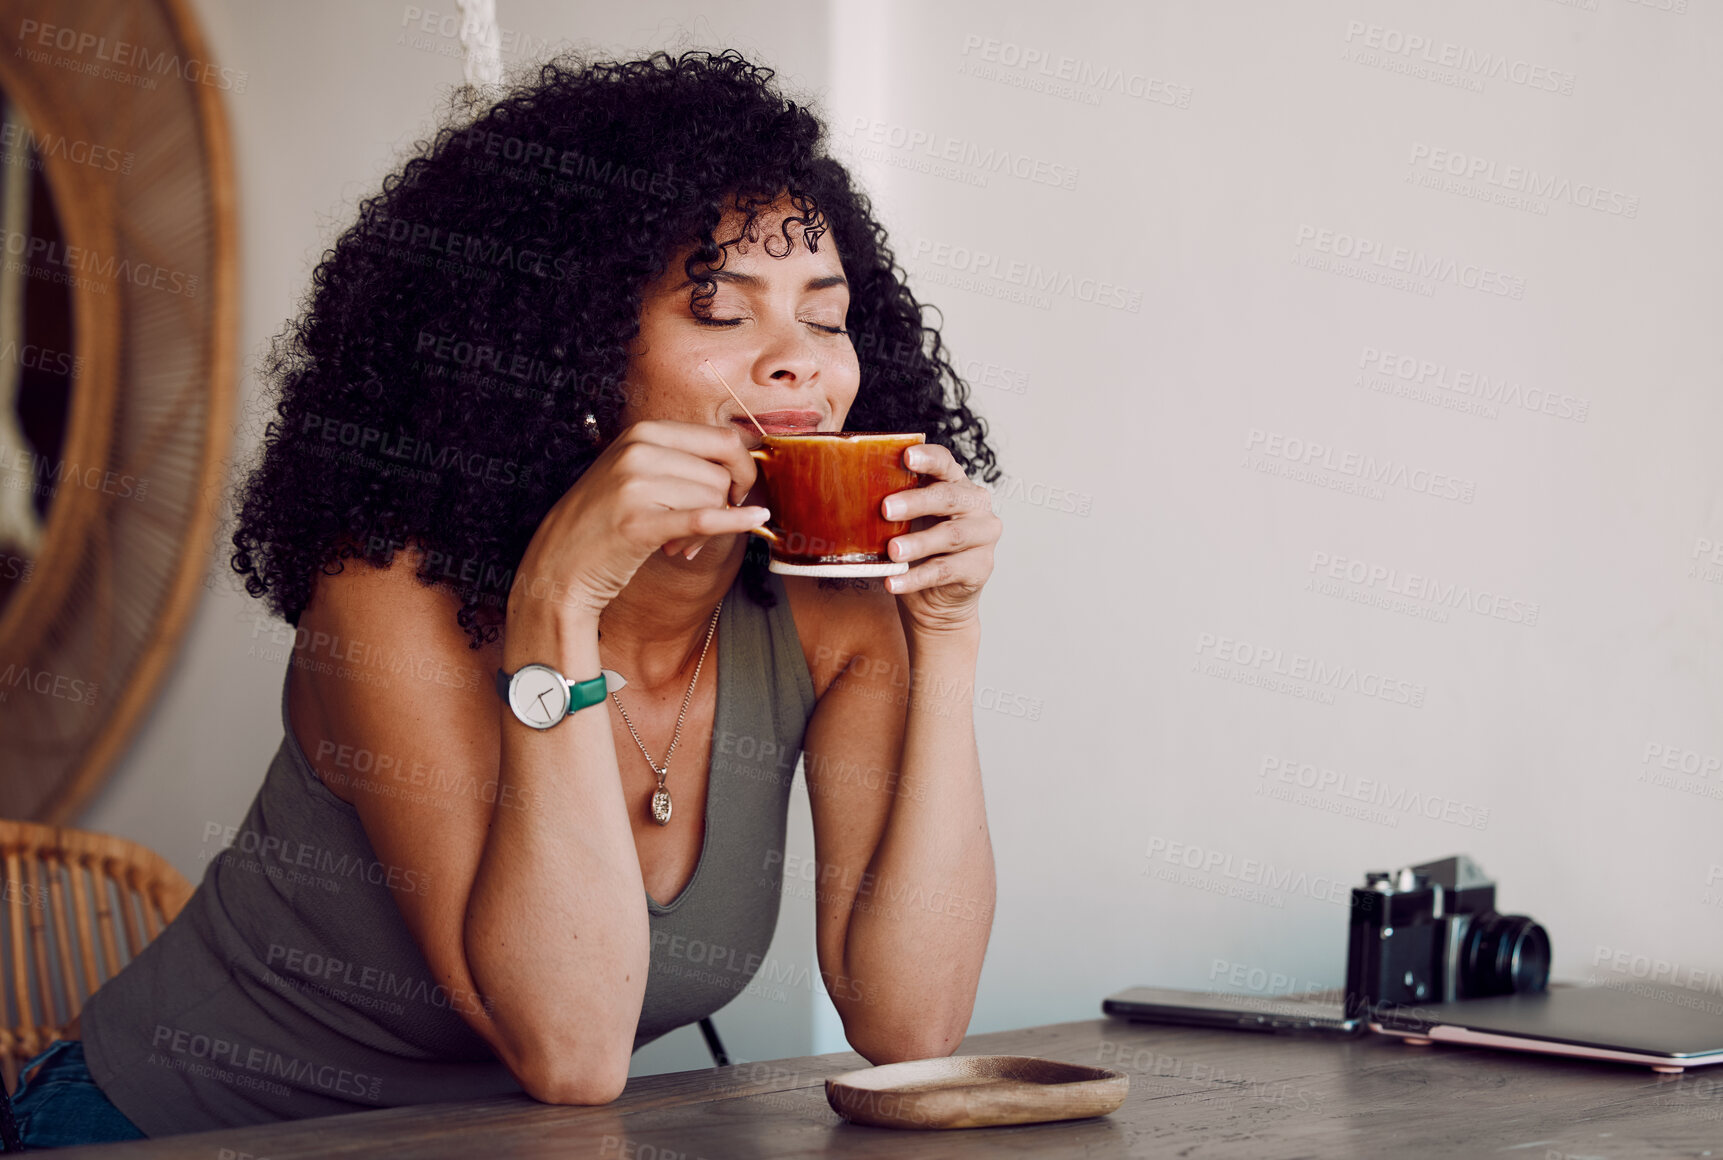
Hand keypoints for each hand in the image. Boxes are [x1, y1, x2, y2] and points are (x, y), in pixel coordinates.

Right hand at [511, 420, 765, 618]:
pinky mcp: (637, 523)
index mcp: (643, 432)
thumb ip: (681, 461)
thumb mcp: (636, 472)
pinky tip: (756, 520)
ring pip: (713, 499)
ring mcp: (635, 484)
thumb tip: (744, 465)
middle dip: (722, 505)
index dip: (743, 467)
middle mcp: (638, 450)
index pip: (721, 438)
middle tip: (697, 530)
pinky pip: (703, 519)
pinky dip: (734, 522)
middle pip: (720, 473)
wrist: (558, 565)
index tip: (739, 491)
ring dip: (707, 530)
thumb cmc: (604, 521)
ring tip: (676, 542)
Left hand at [880, 443, 1000, 633]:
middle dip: (916, 502)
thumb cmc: (918, 550)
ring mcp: (983, 536)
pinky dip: (916, 577)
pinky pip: (945, 570)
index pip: (945, 463)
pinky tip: (894, 581)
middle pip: (948, 497)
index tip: (907, 456)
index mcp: (956, 483)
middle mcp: (975, 505)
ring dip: (918, 543)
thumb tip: (848, 492)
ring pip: (950, 535)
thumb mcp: (906, 522)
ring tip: (892, 551)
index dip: (928, 458)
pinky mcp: (980, 567)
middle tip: (885, 509)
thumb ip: (892, 504)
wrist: (937, 598)